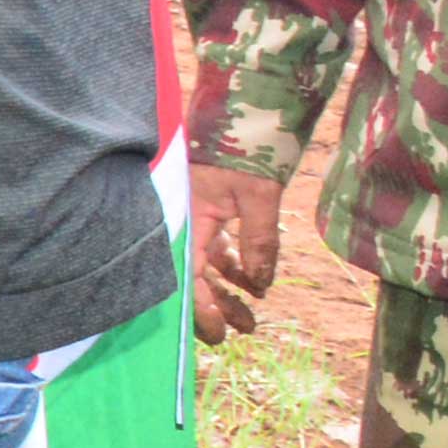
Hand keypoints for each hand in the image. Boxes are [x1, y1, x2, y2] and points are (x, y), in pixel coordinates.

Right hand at [188, 161, 284, 344]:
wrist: (245, 111)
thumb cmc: (245, 151)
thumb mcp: (257, 197)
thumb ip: (259, 242)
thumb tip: (261, 285)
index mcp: (188, 220)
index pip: (189, 277)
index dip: (202, 309)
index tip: (220, 336)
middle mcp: (186, 222)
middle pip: (194, 276)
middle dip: (217, 306)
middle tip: (243, 330)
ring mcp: (197, 216)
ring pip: (207, 265)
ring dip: (228, 290)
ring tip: (252, 314)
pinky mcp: (209, 210)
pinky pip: (217, 248)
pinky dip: (234, 266)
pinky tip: (253, 282)